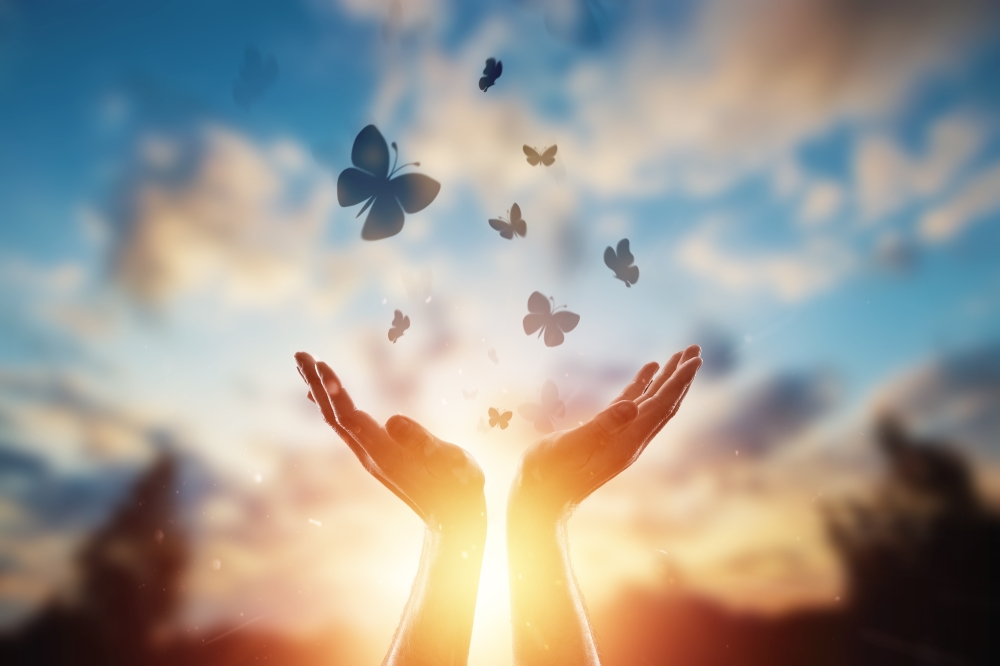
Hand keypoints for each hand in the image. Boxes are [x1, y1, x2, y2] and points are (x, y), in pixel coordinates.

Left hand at [295, 352, 484, 529]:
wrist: (453, 519)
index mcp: (386, 453)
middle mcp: (370, 455)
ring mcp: (371, 457)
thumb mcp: (451, 462)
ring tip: (305, 365)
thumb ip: (424, 441)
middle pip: (334, 416)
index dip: (334, 391)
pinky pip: (346, 427)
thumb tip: (393, 419)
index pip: (350, 417)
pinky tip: (324, 396)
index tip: (319, 363)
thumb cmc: (459, 488)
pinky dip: (332, 405)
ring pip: (337, 420)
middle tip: (299, 353)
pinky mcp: (377, 457)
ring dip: (320, 392)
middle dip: (316, 384)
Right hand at [510, 345, 701, 519]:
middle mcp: (631, 440)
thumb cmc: (549, 474)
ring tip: (678, 356)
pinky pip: (632, 406)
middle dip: (680, 376)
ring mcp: (621, 439)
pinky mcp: (608, 437)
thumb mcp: (570, 446)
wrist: (540, 499)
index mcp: (627, 441)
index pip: (661, 405)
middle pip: (664, 403)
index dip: (678, 381)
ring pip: (651, 404)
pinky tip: (647, 373)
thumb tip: (631, 407)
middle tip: (695, 349)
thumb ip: (601, 426)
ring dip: (666, 380)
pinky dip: (642, 387)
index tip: (695, 358)